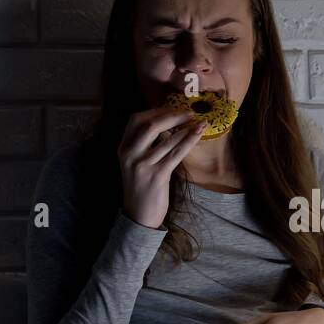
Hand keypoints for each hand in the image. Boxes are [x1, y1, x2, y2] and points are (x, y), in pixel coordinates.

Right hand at [118, 105, 207, 228]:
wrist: (139, 215)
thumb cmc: (142, 187)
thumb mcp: (135, 163)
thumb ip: (144, 144)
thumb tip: (167, 122)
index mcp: (123, 148)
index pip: (136, 120)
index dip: (156, 111)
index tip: (173, 108)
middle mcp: (130, 154)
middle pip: (150, 125)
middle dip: (172, 115)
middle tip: (189, 112)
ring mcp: (142, 165)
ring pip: (167, 140)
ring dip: (186, 128)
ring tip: (199, 122)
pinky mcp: (157, 176)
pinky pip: (176, 153)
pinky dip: (189, 140)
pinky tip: (198, 133)